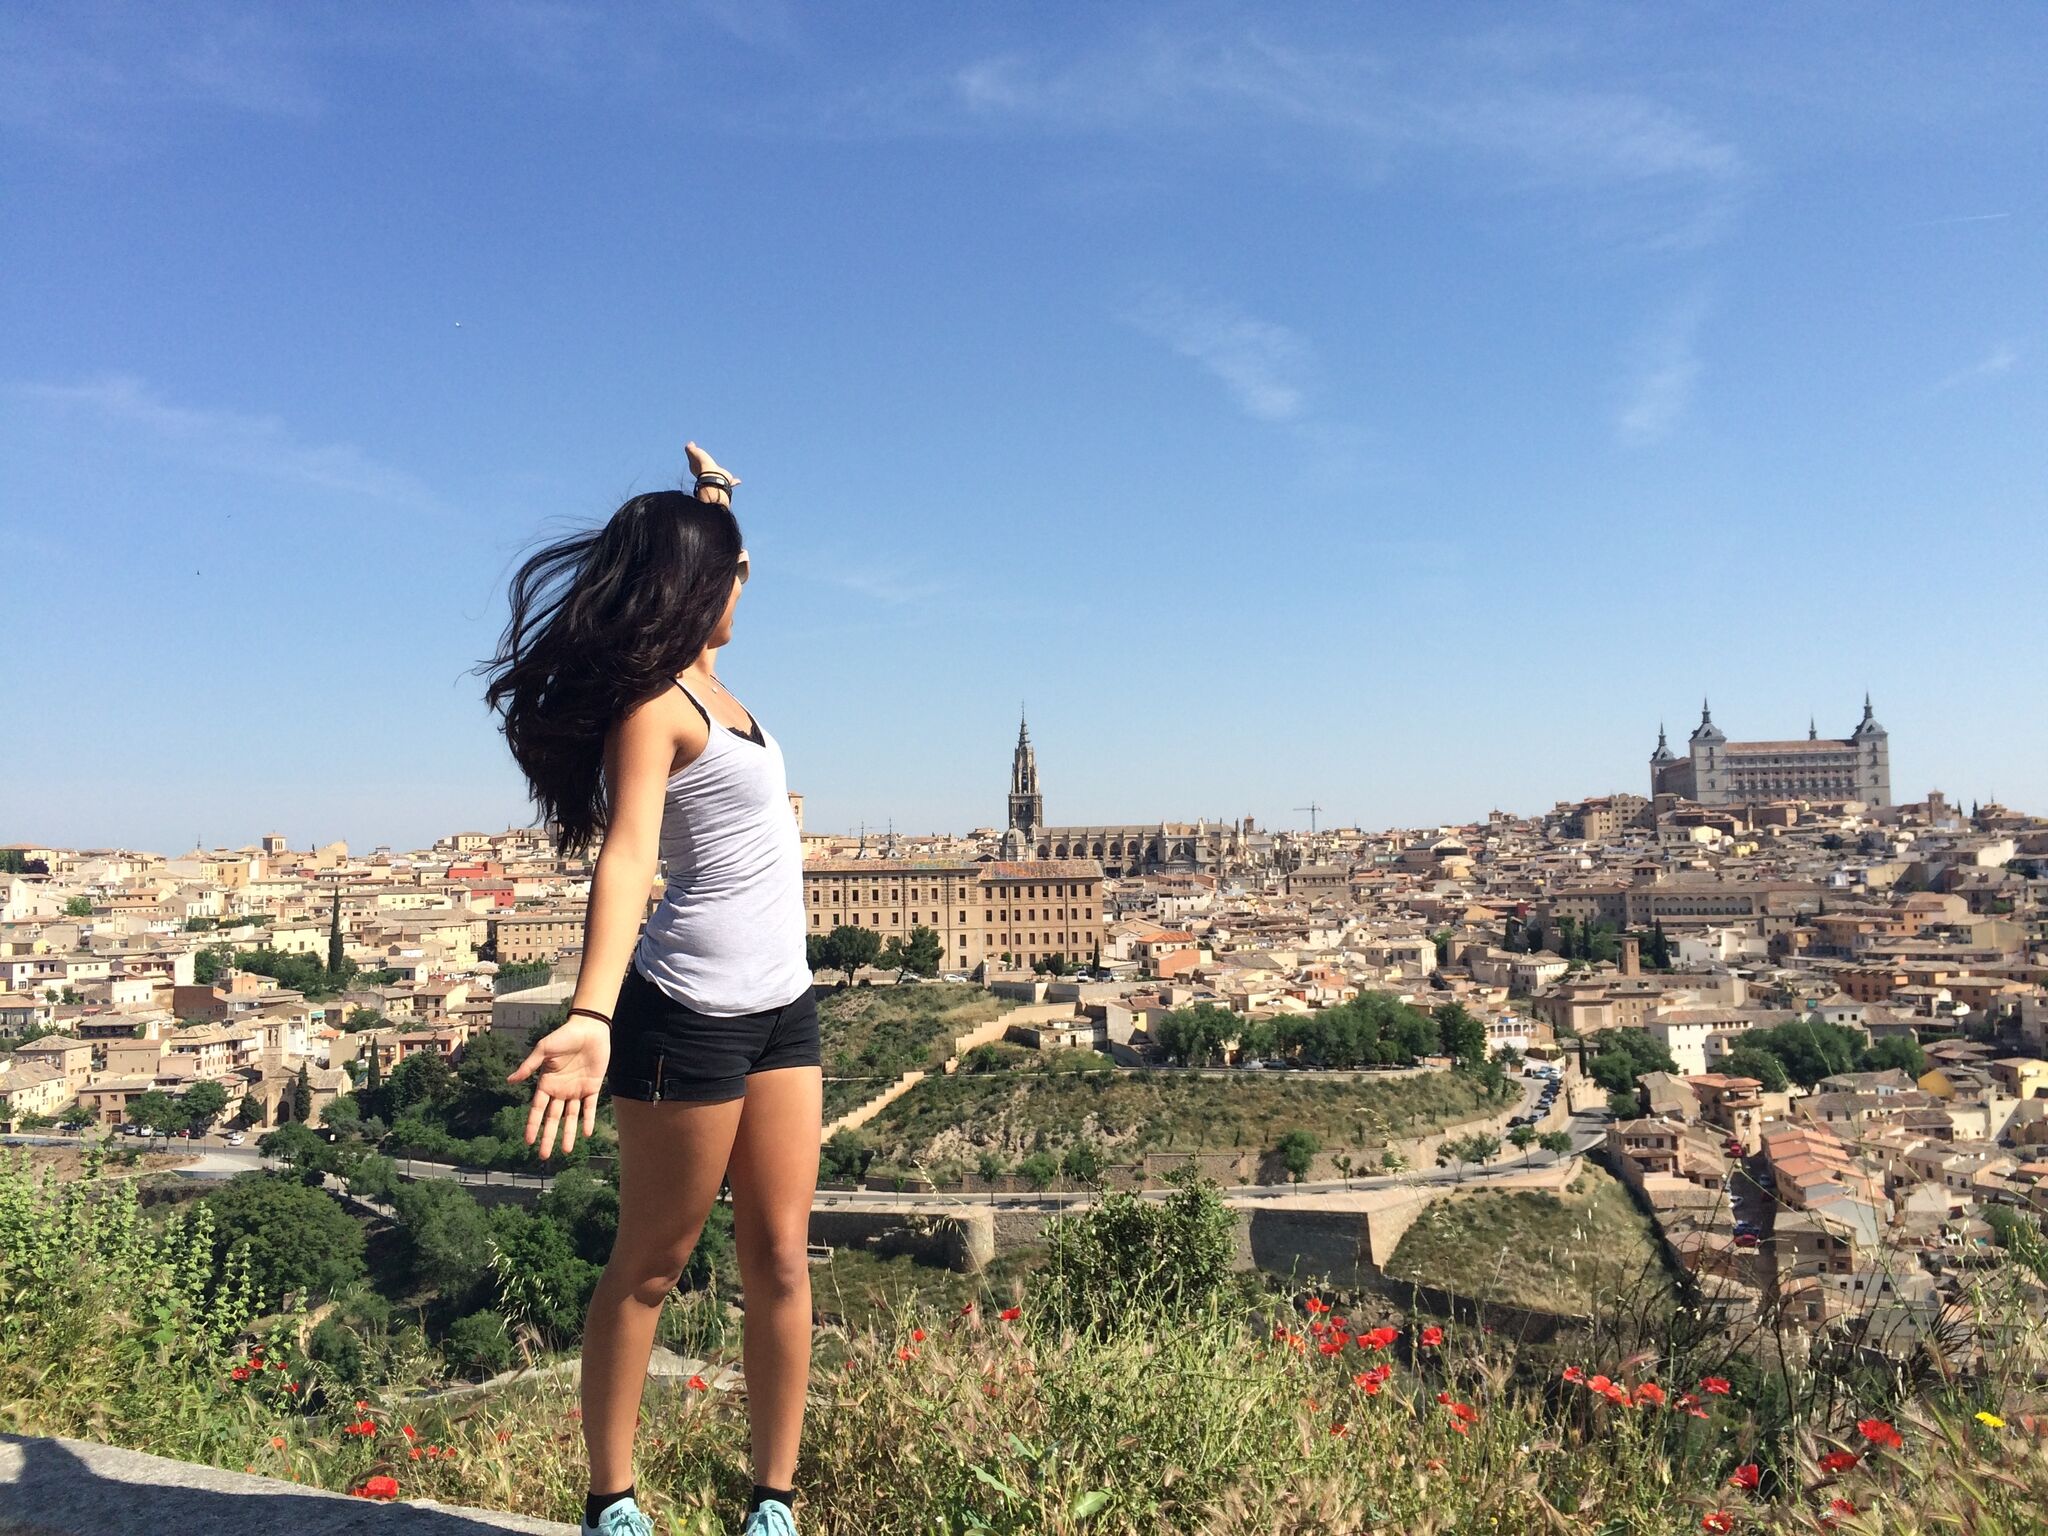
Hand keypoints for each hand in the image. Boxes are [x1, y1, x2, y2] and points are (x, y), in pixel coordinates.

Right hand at [507, 1017, 609, 1158]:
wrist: (589, 1029)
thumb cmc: (564, 1036)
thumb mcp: (544, 1049)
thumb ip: (529, 1066)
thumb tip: (510, 1080)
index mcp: (546, 1083)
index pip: (537, 1110)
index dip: (533, 1125)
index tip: (528, 1141)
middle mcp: (560, 1090)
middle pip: (553, 1119)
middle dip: (548, 1137)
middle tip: (544, 1156)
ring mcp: (576, 1090)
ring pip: (571, 1117)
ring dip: (568, 1133)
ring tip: (566, 1151)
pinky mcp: (593, 1087)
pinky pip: (590, 1107)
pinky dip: (588, 1120)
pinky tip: (585, 1133)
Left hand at [685, 440, 739, 500]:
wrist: (714, 477)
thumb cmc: (703, 465)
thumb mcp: (694, 453)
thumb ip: (691, 448)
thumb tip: (690, 444)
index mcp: (698, 469)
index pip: (695, 463)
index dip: (695, 459)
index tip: (697, 457)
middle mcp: (707, 475)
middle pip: (706, 470)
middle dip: (707, 468)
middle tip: (709, 464)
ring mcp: (717, 478)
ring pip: (719, 476)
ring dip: (721, 475)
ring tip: (724, 473)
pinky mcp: (727, 481)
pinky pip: (732, 481)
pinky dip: (735, 481)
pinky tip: (739, 481)